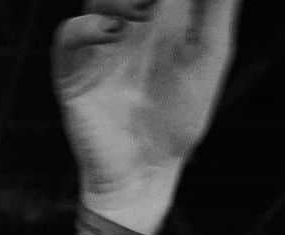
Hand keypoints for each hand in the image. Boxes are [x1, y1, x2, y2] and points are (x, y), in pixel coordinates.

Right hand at [54, 0, 240, 233]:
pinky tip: (115, 32)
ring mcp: (99, 46)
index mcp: (163, 16)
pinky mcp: (73, 70)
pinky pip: (68, 33)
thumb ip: (216, 9)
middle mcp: (129, 24)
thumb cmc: (179, 118)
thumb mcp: (209, 57)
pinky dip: (86, 26)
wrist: (143, 168)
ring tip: (144, 9)